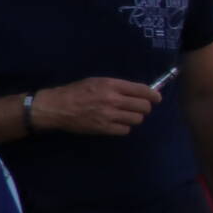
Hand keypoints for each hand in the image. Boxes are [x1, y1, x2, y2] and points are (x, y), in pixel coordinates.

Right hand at [33, 77, 157, 136]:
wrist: (56, 107)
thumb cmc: (76, 91)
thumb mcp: (97, 81)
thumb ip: (117, 86)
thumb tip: (138, 92)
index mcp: (111, 85)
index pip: (143, 90)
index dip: (153, 95)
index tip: (156, 98)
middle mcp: (113, 100)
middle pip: (144, 107)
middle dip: (144, 107)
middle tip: (138, 108)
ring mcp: (109, 115)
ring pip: (137, 119)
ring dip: (134, 117)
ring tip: (125, 116)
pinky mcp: (104, 128)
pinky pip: (125, 130)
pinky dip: (124, 127)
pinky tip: (116, 123)